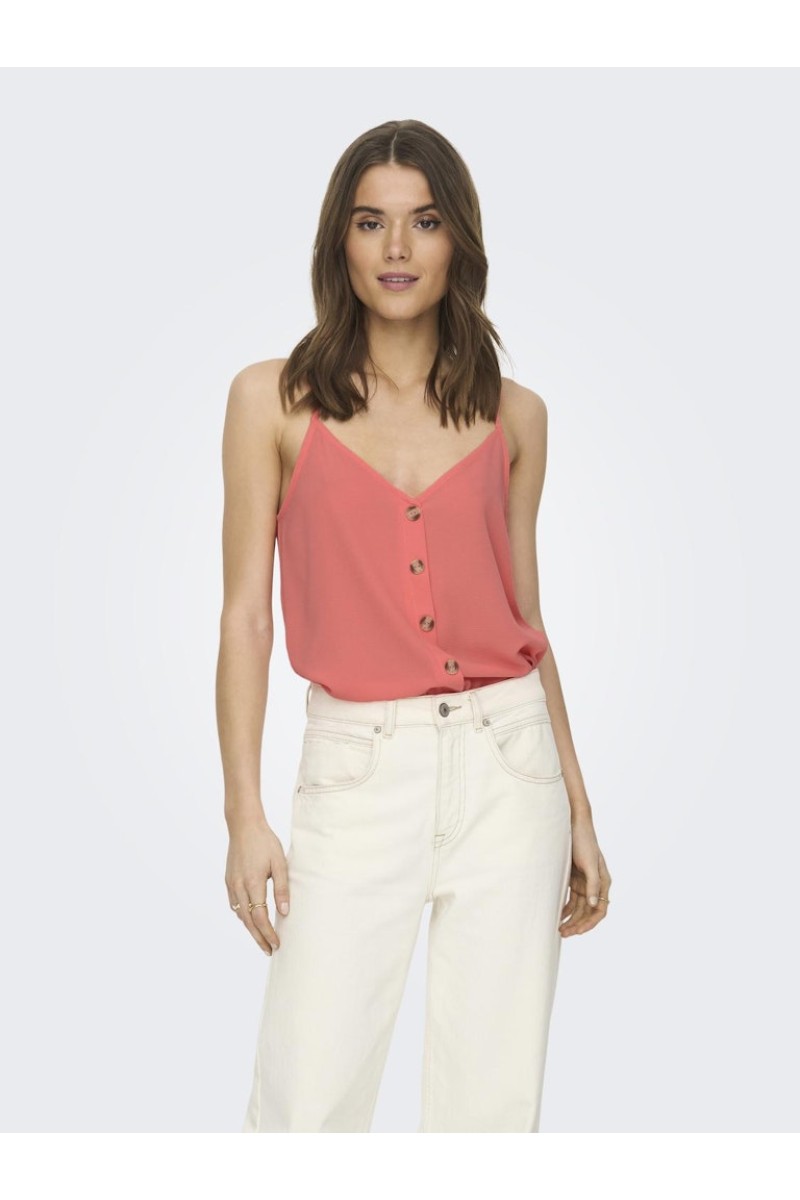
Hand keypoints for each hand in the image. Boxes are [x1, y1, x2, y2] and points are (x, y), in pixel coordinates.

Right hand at [225, 817, 289, 955]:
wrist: (243, 825)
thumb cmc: (265, 842)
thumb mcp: (279, 863)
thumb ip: (282, 888)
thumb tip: (285, 912)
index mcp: (253, 883)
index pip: (260, 917)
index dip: (268, 933)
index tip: (277, 944)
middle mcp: (238, 887)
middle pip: (247, 921)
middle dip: (259, 937)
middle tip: (269, 950)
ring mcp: (231, 884)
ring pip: (239, 914)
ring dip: (250, 929)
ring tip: (262, 938)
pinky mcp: (228, 880)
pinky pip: (235, 904)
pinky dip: (243, 915)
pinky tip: (251, 919)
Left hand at [559, 814, 611, 937]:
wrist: (574, 823)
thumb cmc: (584, 841)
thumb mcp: (589, 862)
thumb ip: (593, 883)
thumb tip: (594, 903)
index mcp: (603, 882)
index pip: (601, 909)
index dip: (590, 923)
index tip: (578, 931)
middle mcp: (595, 885)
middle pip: (588, 912)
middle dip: (578, 924)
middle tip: (564, 933)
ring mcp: (584, 882)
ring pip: (579, 908)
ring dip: (571, 919)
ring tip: (560, 929)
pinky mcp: (574, 879)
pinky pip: (571, 899)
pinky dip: (565, 908)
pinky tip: (557, 916)